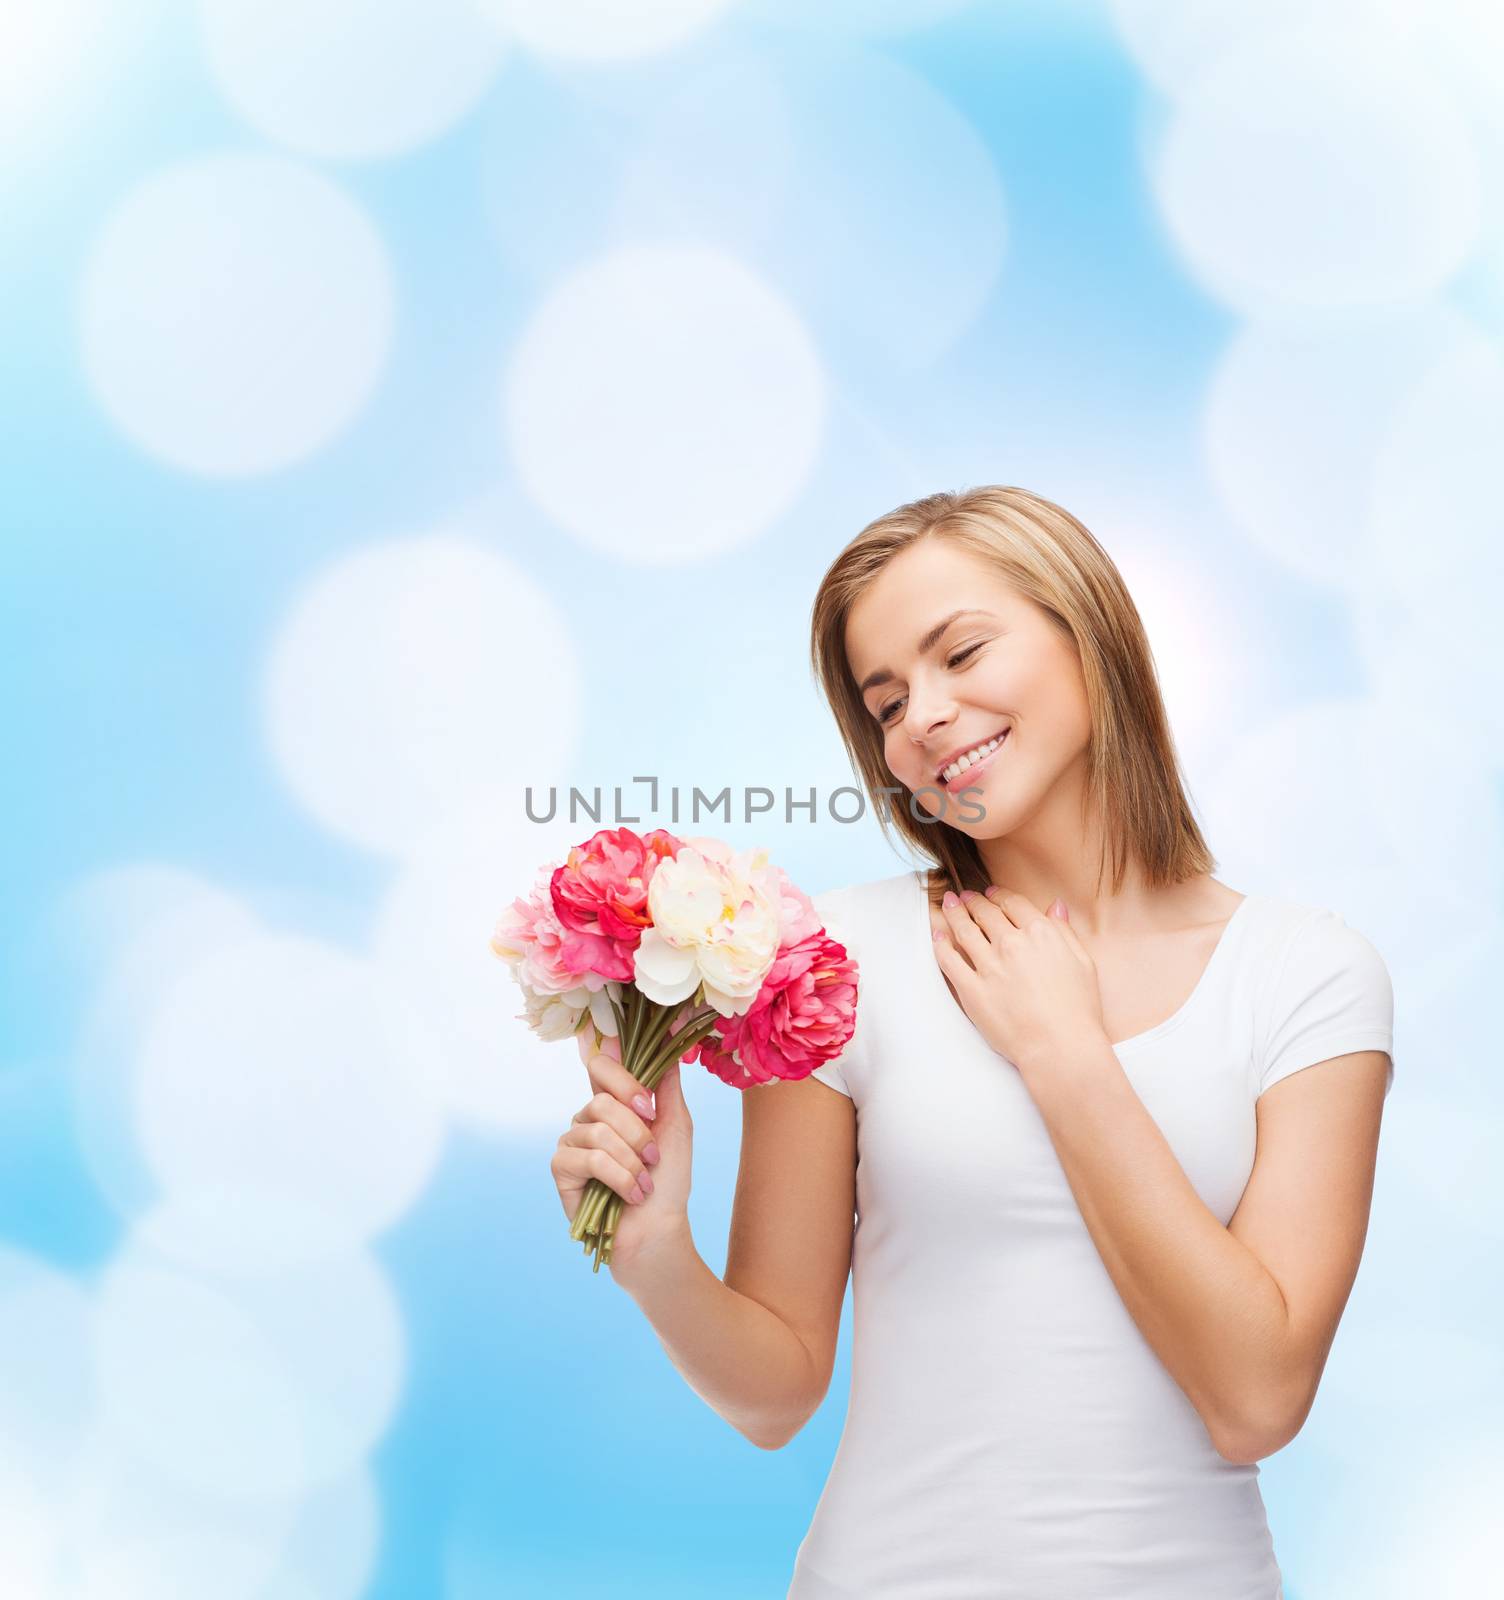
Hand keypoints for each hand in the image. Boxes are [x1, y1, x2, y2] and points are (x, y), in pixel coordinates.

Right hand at [550, 1025, 694, 1275]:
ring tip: (645, 1182)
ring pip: (598, 1129)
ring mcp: (572, 1142)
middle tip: (654, 1156)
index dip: (623, 1077)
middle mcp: (587, 1117)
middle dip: (638, 1132)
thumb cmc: (670, 1181)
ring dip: (632, 1161)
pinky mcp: (561, 1169)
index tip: (648, 1106)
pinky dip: (619, 1177)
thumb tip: (665, 1035)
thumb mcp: (676, 1124)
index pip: (601, 1065)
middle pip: (603, 1099)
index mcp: (613, 1102)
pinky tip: (630, 1196)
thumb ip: (665, 1083)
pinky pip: (589, 1158)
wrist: (659, 1230)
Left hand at [932, 886, 1107, 1073]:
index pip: (1013, 903)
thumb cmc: (1077, 1009)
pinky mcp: (971, 989)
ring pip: (964, 930)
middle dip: (973, 901)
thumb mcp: (1083, 963)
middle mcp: (1011, 944)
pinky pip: (948, 960)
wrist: (1059, 1046)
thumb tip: (1054, 906)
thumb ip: (1065, 931)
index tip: (991, 894)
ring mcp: (988, 966)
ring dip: (954, 914)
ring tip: (949, 906)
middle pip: (985, 913)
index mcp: (1040, 933)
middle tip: (965, 897)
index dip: (999, 895)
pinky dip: (940, 944)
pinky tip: (937, 936)